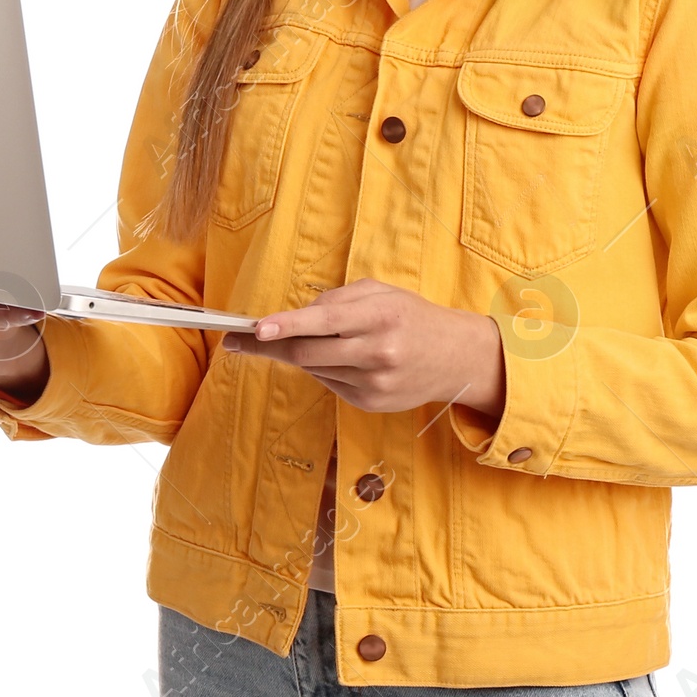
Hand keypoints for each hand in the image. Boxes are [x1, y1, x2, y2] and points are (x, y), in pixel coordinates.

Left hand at [220, 277, 505, 420]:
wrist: (455, 357)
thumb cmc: (412, 316)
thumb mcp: (381, 293)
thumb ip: (338, 299)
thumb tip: (295, 317)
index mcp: (380, 316)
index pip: (323, 321)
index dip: (286, 325)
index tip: (256, 329)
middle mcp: (378, 352)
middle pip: (308, 353)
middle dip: (270, 346)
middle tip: (241, 339)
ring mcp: (374, 382)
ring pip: (316, 369)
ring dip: (304, 354)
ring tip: (321, 340)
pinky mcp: (371, 403)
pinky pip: (331, 384)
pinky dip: (326, 369)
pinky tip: (345, 359)